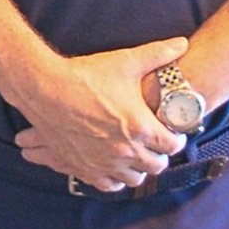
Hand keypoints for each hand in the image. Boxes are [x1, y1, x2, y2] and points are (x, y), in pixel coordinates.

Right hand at [13, 37, 189, 190]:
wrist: (46, 88)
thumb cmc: (87, 75)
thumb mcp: (125, 61)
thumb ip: (158, 53)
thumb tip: (182, 43)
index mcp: (141, 127)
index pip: (173, 146)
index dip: (176, 137)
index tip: (171, 129)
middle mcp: (127, 150)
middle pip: (157, 166)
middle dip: (159, 154)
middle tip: (154, 141)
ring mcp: (105, 161)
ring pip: (135, 179)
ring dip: (139, 168)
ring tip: (136, 153)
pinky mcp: (86, 166)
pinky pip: (109, 185)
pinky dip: (116, 179)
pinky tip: (115, 166)